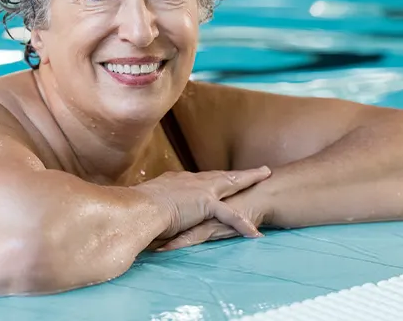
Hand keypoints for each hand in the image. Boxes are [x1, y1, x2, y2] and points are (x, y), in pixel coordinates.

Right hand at [130, 167, 270, 242]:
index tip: (222, 178)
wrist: (138, 209)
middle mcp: (191, 181)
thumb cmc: (136, 209)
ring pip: (231, 183)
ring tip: (265, 177)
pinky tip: (254, 233)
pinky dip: (242, 224)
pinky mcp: (205, 203)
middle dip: (240, 173)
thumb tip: (149, 212)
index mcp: (178, 181)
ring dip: (250, 180)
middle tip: (259, 169)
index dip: (214, 178)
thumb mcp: (148, 203)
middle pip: (221, 175)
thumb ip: (156, 206)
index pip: (202, 179)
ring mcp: (200, 189)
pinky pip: (229, 215)